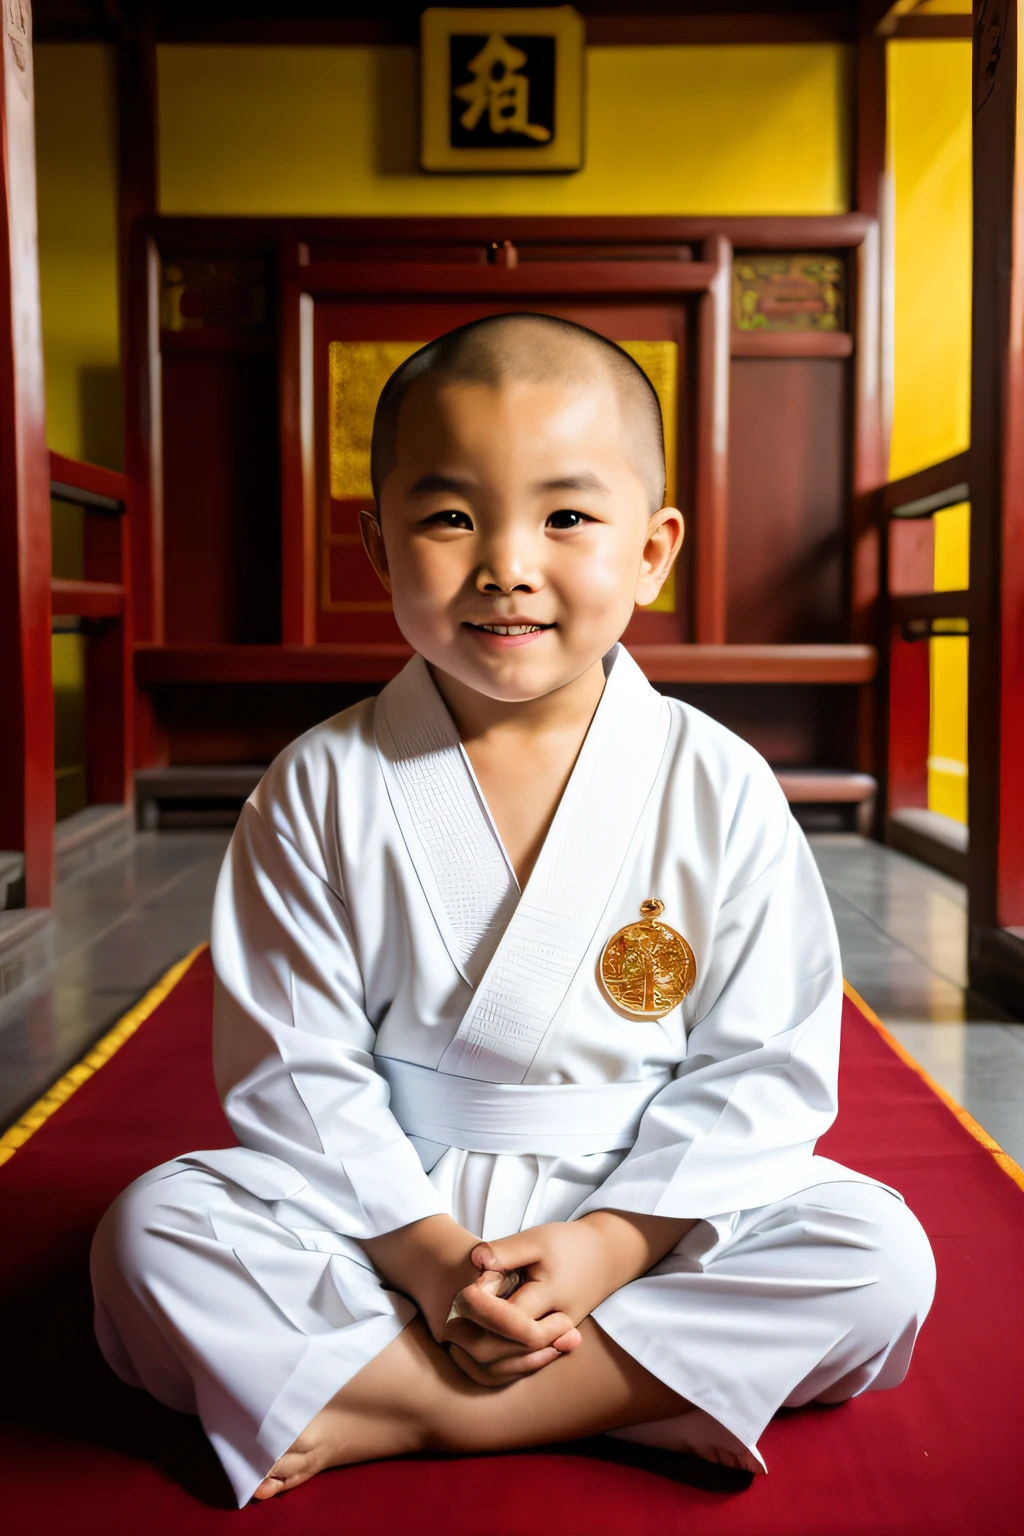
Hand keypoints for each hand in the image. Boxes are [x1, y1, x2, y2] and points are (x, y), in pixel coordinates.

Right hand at [363, 1216, 577, 1386]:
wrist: (434, 1258)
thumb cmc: (475, 1253)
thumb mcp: (507, 1249)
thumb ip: (509, 1259)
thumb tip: (519, 1289)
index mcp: (465, 1297)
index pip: (508, 1325)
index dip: (541, 1328)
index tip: (566, 1321)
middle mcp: (452, 1325)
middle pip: (497, 1354)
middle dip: (537, 1349)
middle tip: (568, 1335)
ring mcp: (451, 1341)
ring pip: (491, 1370)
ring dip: (528, 1364)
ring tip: (559, 1347)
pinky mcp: (456, 1350)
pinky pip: (485, 1373)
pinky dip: (512, 1370)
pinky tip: (539, 1356)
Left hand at [449, 1210, 696, 1385]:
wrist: (606, 1258)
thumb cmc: (568, 1244)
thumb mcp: (537, 1239)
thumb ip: (505, 1251)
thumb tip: (473, 1259)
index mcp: (549, 1299)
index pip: (507, 1318)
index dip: (480, 1306)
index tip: (460, 1287)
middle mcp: (553, 1328)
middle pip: (506, 1349)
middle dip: (473, 1335)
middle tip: (449, 1316)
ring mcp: (552, 1341)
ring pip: (511, 1365)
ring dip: (479, 1352)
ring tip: (453, 1330)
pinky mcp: (547, 1345)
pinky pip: (517, 1365)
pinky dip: (491, 1359)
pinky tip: (468, 1343)